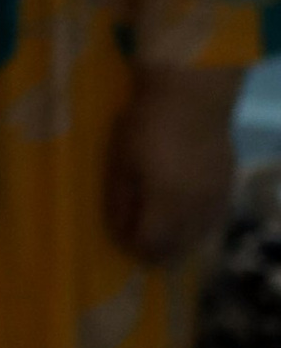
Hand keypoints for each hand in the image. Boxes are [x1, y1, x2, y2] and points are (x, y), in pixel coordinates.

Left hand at [105, 68, 244, 265]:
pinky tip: (186, 215)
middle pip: (178, 248)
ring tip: (163, 230)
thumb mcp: (121, 162)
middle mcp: (196, 210)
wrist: (191, 96)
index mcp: (167, 205)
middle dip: (157, 251)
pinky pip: (214, 219)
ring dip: (179, 241)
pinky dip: (198, 225)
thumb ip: (119, 202)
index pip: (151, 245)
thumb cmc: (147, 126)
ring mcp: (216, 199)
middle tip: (141, 239)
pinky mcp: (228, 186)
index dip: (134, 247)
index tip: (122, 239)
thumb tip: (120, 232)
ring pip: (199, 237)